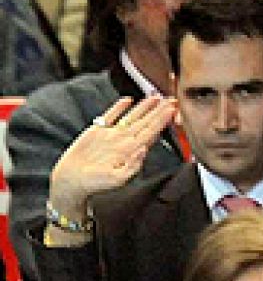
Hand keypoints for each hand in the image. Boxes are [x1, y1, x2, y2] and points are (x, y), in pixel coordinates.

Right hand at [48, 96, 174, 216]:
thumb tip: (142, 150)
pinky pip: (110, 116)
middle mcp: (124, 141)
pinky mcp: (96, 131)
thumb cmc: (95, 183)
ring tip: (155, 96)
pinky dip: (119, 107)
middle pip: (145, 122)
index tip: (172, 111)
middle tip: (171, 99)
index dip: (161, 121)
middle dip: (159, 111)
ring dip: (144, 107)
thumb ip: (132, 166)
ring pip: (131, 117)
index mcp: (132, 151)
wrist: (73, 180)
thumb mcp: (118, 179)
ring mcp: (112, 135)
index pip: (151, 132)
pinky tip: (128, 100)